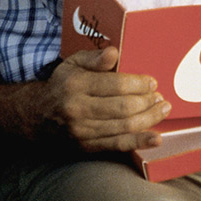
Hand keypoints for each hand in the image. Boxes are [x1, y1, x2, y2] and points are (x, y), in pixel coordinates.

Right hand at [40, 46, 170, 152]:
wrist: (37, 117)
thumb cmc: (62, 85)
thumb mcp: (72, 63)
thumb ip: (94, 58)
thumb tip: (114, 53)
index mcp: (76, 84)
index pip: (116, 85)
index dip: (139, 84)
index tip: (152, 82)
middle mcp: (78, 109)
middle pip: (123, 107)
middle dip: (147, 102)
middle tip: (160, 97)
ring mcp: (82, 131)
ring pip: (124, 127)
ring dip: (149, 119)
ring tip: (162, 110)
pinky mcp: (86, 147)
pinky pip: (117, 145)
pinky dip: (139, 142)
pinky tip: (156, 138)